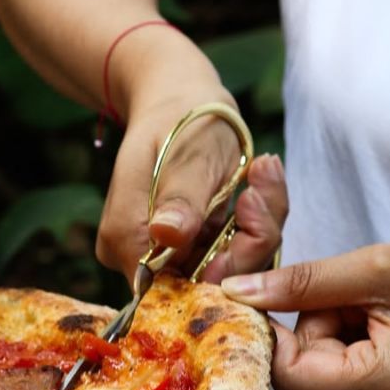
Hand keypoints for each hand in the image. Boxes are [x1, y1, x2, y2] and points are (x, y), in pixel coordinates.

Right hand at [96, 120, 287, 285]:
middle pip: (205, 282)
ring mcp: (167, 256)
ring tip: (265, 171)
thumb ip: (180, 197)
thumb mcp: (184, 153)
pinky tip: (262, 178)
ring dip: (258, 225)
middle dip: (249, 240)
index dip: (223, 266)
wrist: (178, 103)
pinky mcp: (192, 249)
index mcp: (124, 238)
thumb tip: (167, 235)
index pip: (173, 286)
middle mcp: (140, 257)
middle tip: (262, 187)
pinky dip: (256, 221)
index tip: (251, 210)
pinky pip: (233, 253)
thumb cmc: (178, 119)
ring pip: (227, 269)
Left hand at [221, 244, 389, 389]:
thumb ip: (301, 283)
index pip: (283, 374)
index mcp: (380, 389)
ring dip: (333, 339)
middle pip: (299, 374)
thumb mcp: (378, 269)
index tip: (281, 297)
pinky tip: (388, 339)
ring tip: (383, 318)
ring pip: (317, 378)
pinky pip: (339, 389)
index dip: (273, 333)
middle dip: (314, 328)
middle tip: (359, 301)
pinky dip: (349, 356)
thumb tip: (237, 293)